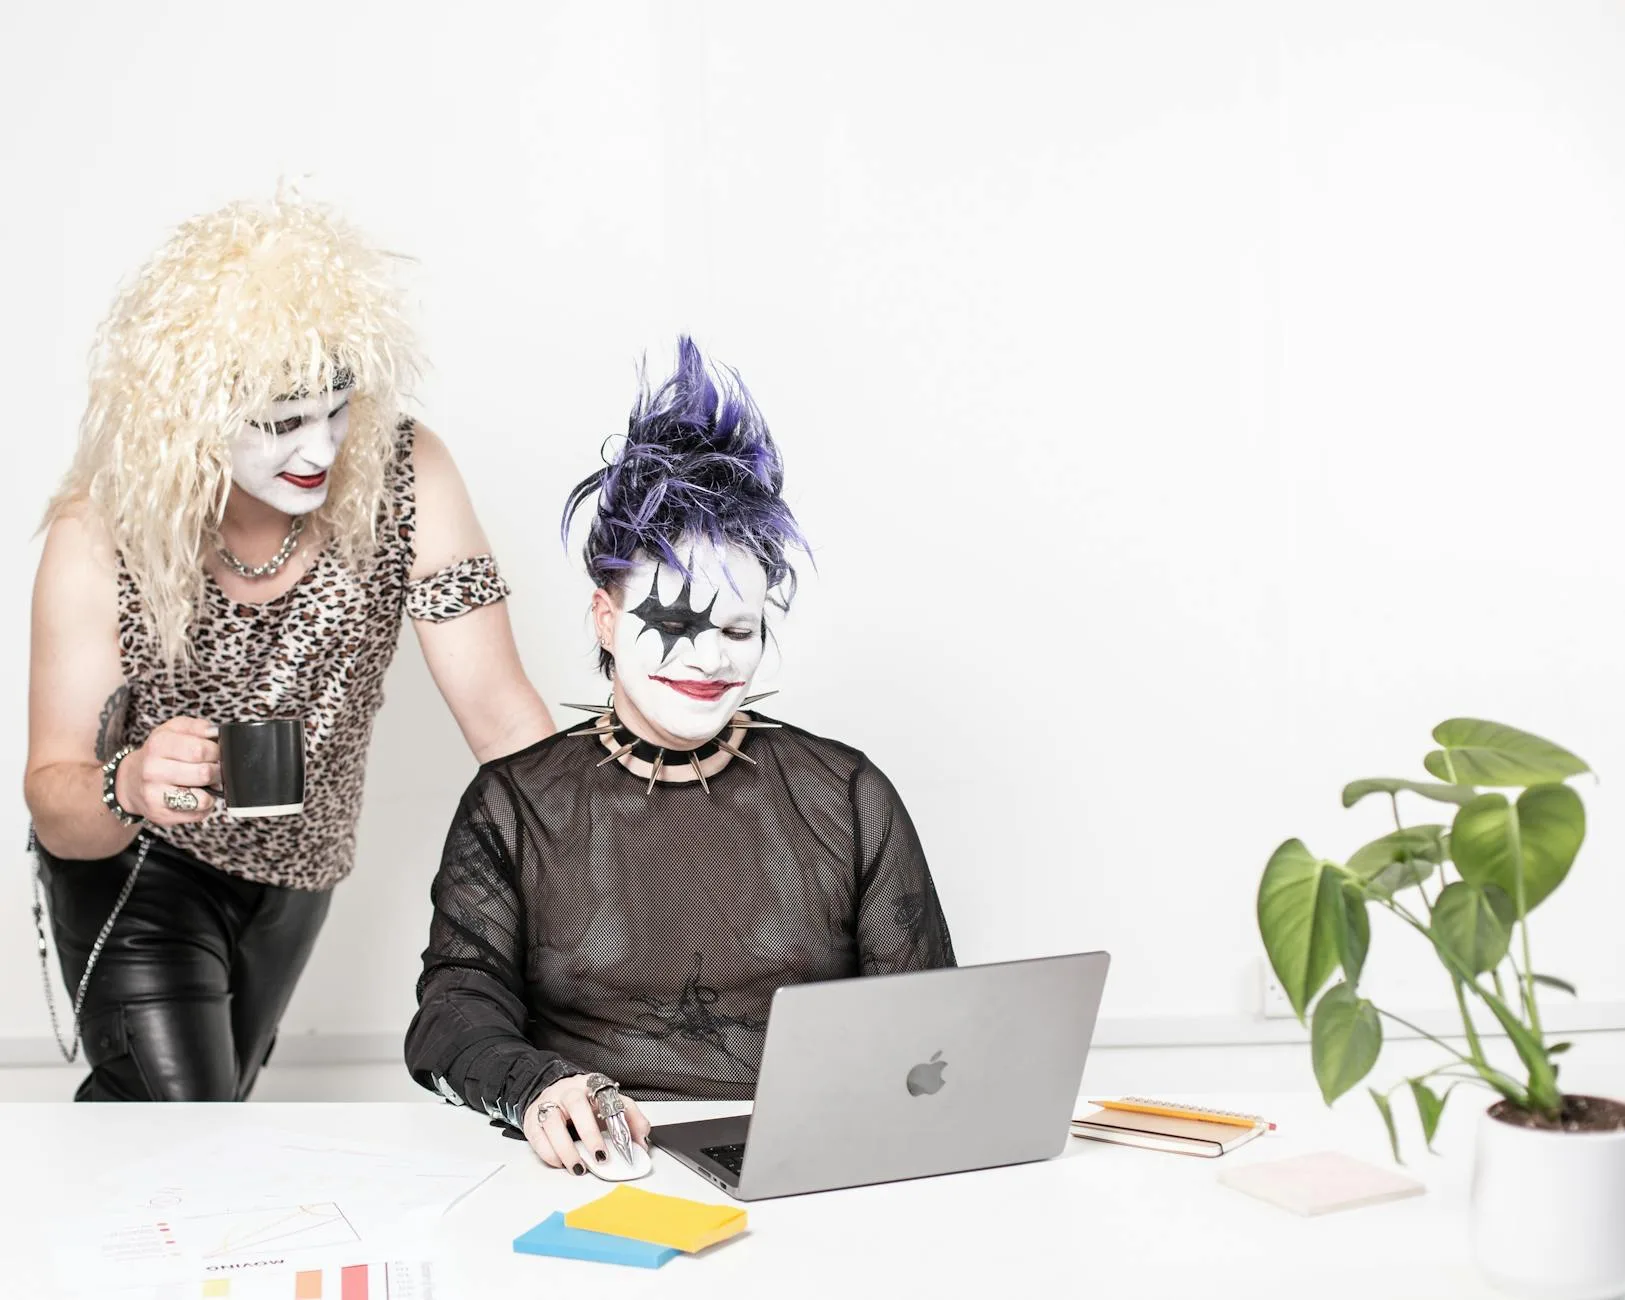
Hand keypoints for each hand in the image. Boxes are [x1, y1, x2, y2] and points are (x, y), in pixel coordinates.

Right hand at [116, 717, 219, 825]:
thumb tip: (216, 733)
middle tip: (215, 770)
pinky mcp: (161, 815)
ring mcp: (155, 794)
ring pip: (202, 799)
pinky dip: (204, 807)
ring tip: (206, 784)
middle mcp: (152, 770)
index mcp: (158, 744)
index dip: (217, 752)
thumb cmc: (160, 754)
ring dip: (212, 792)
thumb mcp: (173, 730)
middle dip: (218, 772)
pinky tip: (196, 797)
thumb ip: (197, 727)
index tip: (216, 753)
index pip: (201, 749)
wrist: (131, 780)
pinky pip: (197, 814)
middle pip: (204, 773)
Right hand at [522, 1074, 651, 1173]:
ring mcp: (548, 1104)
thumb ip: (630, 1120)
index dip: (617, 1115)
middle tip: (600, 1156)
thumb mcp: (608, 1105)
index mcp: (592, 1086)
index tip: (624, 1138)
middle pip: (577, 1105)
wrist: (552, 1094)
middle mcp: (569, 1091)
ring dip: (566, 1149)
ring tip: (579, 1167)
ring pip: (553, 1122)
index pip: (607, 1095)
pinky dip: (549, 1153)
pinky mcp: (532, 1120)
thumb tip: (642, 1143)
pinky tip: (560, 1163)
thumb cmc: (584, 1103)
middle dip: (590, 1133)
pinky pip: (538, 1136)